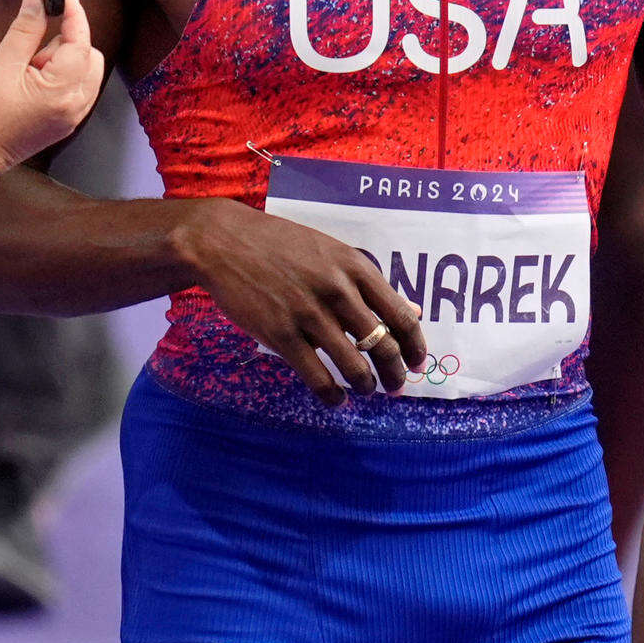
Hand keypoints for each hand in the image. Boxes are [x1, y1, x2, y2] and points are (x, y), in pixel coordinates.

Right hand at [0, 0, 106, 174]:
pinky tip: (30, 82)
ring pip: (84, 72)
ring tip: (23, 72)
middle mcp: (76, 107)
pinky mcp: (65, 123)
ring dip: (61, 60)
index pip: (80, 42)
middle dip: (64, 43)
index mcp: (62, 92)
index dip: (74, 14)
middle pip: (89, 56)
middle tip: (28, 51)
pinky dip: (60, 76)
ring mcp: (73, 118)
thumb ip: (24, 30)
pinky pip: (76, 88)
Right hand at [174, 199, 427, 403]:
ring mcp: (308, 313)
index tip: (418, 362)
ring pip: (353, 364)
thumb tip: (413, 312)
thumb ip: (369, 284)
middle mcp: (336, 290)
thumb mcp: (332, 254)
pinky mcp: (280, 333)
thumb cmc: (281, 246)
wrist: (225, 242)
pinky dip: (332, 395)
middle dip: (395, 372)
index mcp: (355, 268)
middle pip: (382, 344)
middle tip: (396, 386)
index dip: (415, 346)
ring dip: (366, 385)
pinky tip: (336, 400)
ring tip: (367, 390)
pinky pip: (316, 375)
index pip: (400, 315)